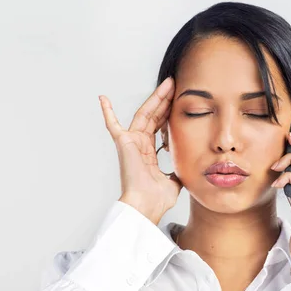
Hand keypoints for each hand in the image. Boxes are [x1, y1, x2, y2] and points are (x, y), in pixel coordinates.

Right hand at [99, 77, 182, 224]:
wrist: (147, 206)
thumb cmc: (157, 199)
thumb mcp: (175, 181)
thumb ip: (178, 171)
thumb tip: (187, 167)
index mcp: (149, 153)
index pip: (161, 127)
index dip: (169, 112)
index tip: (180, 99)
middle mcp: (139, 145)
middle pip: (154, 116)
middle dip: (165, 100)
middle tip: (176, 84)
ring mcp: (131, 143)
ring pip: (144, 114)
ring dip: (155, 98)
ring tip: (167, 84)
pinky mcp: (123, 143)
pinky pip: (112, 125)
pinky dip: (107, 112)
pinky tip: (103, 98)